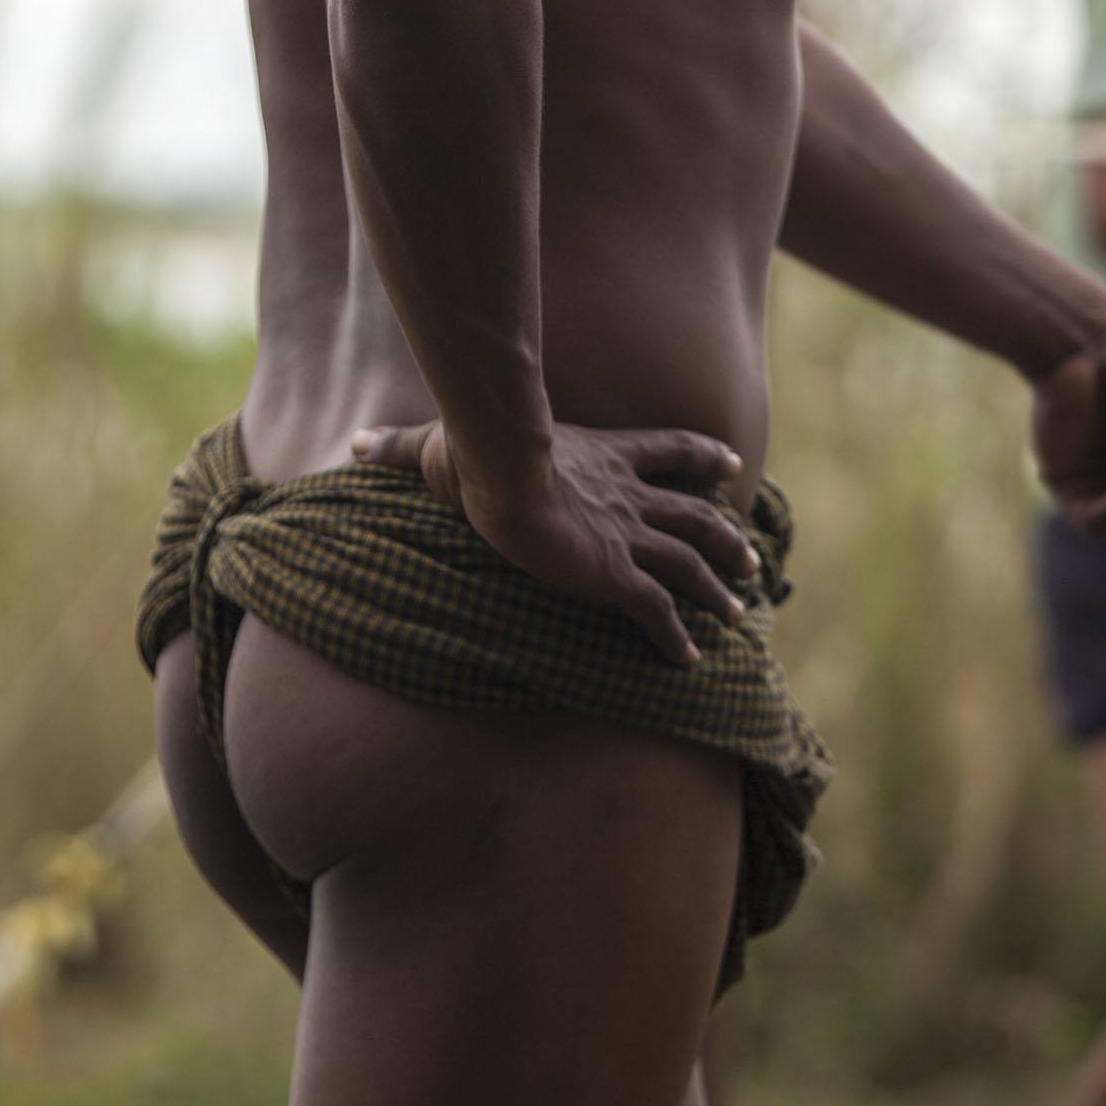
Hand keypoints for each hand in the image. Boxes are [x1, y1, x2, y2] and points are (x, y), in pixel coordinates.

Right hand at [351, 417, 757, 667]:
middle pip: (695, 512)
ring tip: (737, 614)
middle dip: (726, 537)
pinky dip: (676, 637)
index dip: (703, 456)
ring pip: (691, 562)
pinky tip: (686, 662)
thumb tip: (355, 443)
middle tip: (750, 559)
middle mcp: (625, 495)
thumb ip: (403, 447)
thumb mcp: (438, 443)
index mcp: (602, 455)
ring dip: (717, 588)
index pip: (668, 449)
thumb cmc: (470, 449)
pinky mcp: (616, 574)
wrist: (497, 473)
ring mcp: (625, 534)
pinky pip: (658, 611)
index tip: (731, 464)